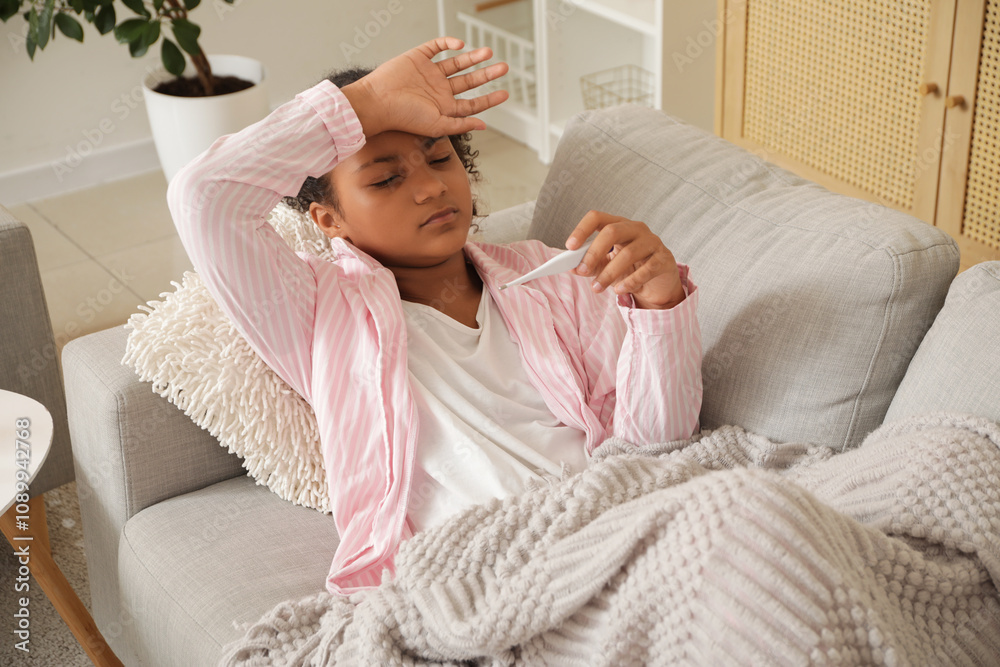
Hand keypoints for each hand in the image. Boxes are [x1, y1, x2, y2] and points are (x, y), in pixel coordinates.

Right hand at [341, 36, 508, 137]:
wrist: (378, 101)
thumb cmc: (403, 117)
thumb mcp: (436, 125)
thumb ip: (460, 124)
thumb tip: (483, 125)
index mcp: (443, 108)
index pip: (472, 103)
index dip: (489, 99)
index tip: (505, 93)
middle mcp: (438, 90)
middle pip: (468, 81)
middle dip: (486, 75)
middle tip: (504, 68)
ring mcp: (429, 73)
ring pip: (457, 63)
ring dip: (473, 58)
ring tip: (488, 52)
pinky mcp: (418, 57)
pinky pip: (437, 46)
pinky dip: (448, 43)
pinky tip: (460, 45)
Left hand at [566, 211, 684, 309]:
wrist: (657, 284)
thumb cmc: (630, 270)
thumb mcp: (606, 266)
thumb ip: (590, 265)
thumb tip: (572, 268)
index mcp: (618, 225)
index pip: (597, 217)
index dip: (582, 230)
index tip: (570, 246)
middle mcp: (636, 228)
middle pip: (612, 231)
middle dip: (594, 252)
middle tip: (582, 270)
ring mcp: (652, 242)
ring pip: (628, 253)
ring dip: (609, 273)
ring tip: (597, 288)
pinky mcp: (664, 259)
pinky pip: (646, 269)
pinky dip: (630, 281)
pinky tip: (619, 290)